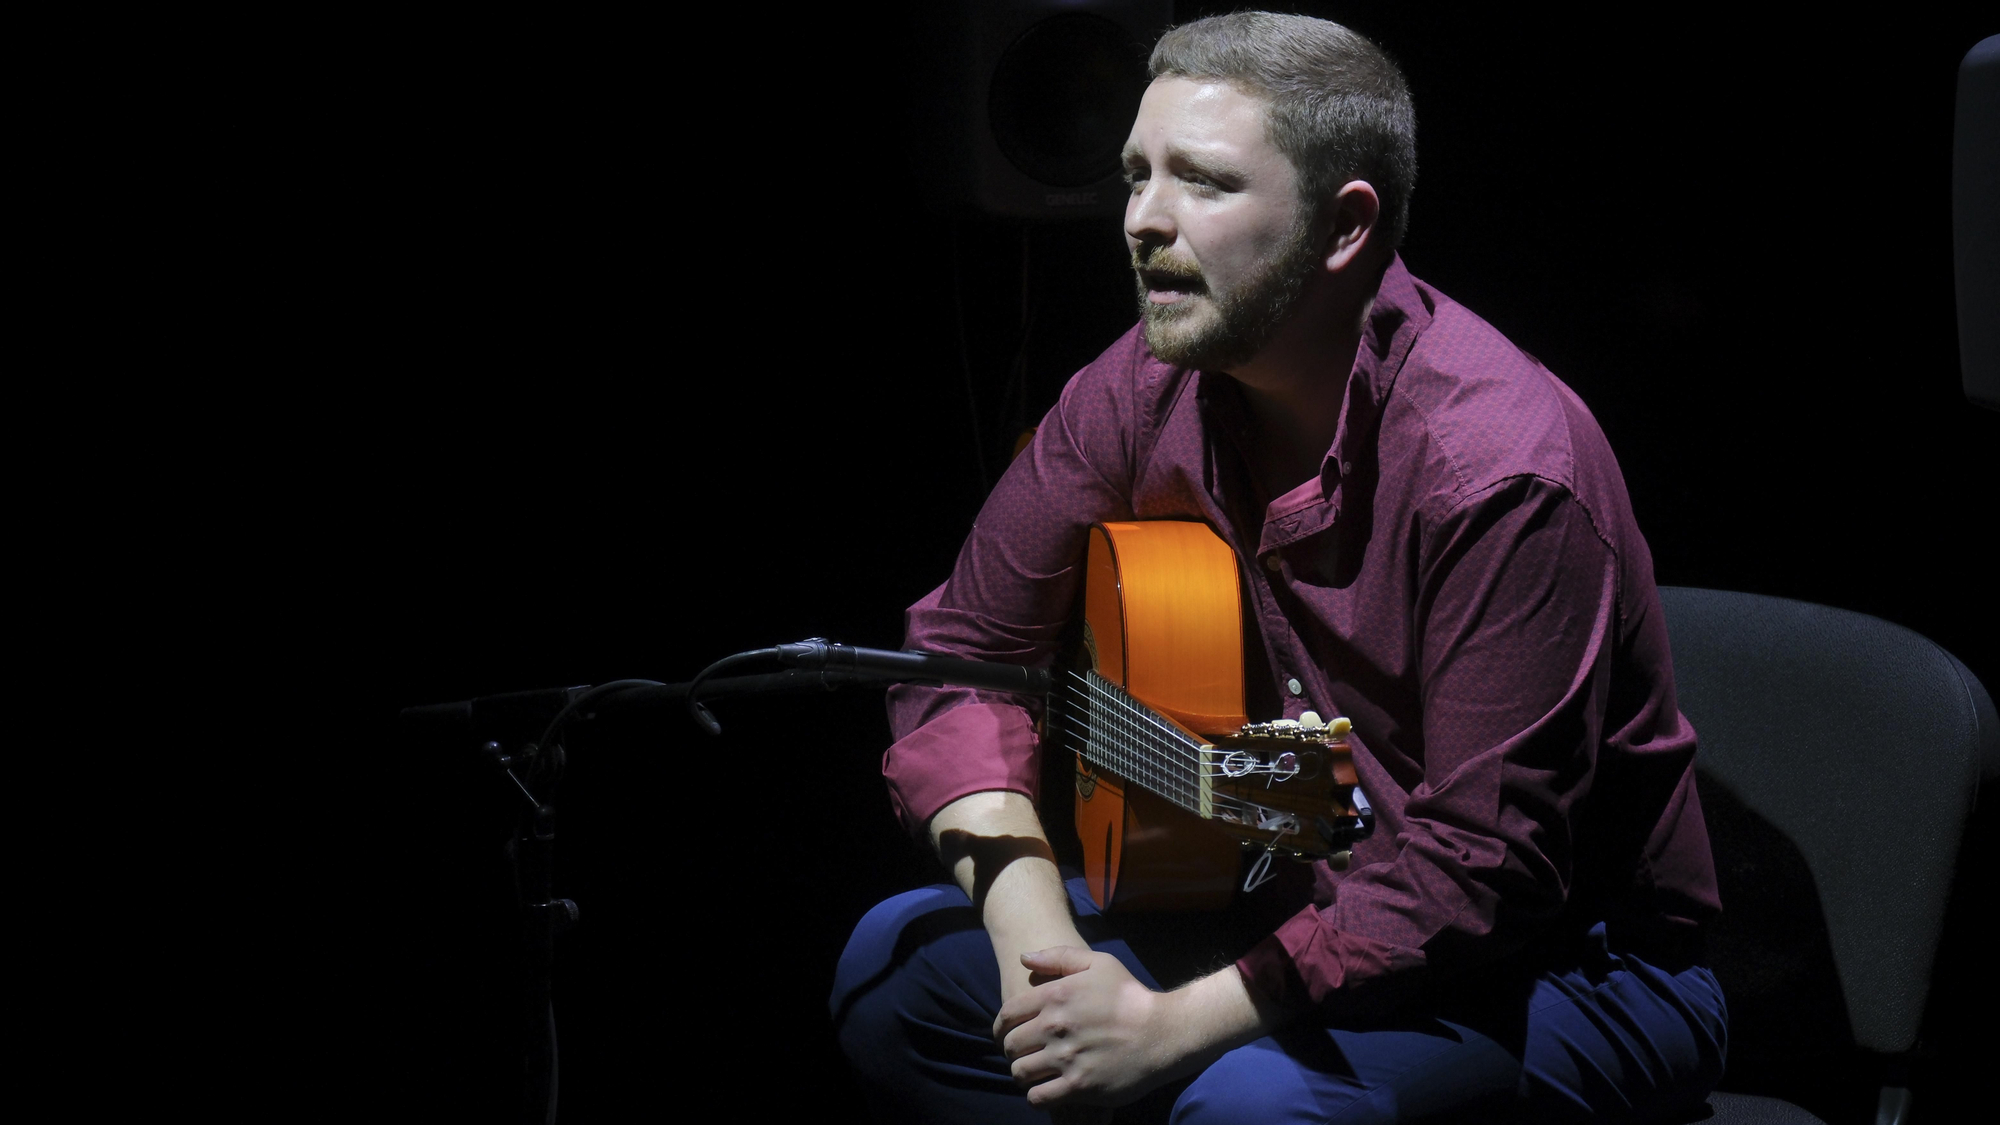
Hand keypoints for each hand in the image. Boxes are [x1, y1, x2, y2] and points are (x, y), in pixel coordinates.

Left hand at [993, 946, 1175, 1108]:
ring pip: (1020, 1073)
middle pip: (1011, 1045)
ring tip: (1033, 1074)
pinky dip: (1036, 1097)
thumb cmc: (1130, 997)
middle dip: (1012, 1051)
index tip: (1006, 1035)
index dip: (1001, 1027)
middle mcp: (1055, 1027)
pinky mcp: (1079, 1086)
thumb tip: (1023, 957)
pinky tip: (1044, 1091)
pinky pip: (1038, 1098)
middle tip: (1024, 1055)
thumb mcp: (1099, 964)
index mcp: (1055, 996)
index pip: (1007, 1015)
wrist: (1163, 1032)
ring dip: (1022, 1074)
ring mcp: (1066, 1058)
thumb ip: (1059, 957)